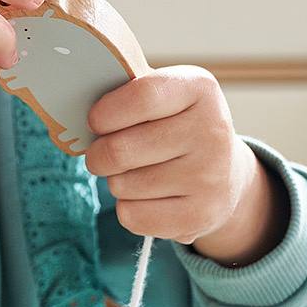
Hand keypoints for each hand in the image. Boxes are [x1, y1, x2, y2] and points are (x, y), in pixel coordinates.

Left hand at [83, 66, 287, 265]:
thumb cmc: (176, 128)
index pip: (141, 97)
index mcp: (199, 89)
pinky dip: (128, 208)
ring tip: (138, 173)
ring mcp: (209, 177)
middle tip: (104, 154)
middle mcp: (212, 131)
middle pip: (120, 149)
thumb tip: (80, 95)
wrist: (227, 176)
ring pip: (122, 185)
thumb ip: (128, 91)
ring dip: (116, 181)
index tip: (95, 122)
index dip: (105, 113)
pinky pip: (131, 216)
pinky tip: (149, 197)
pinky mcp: (199, 216)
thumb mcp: (165, 96)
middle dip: (99, 154)